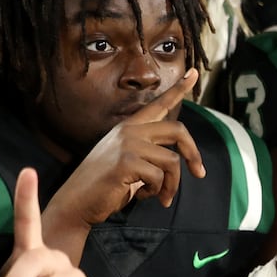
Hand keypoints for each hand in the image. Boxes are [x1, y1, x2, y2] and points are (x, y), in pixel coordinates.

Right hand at [45, 70, 204, 232]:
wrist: (76, 203)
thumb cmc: (106, 185)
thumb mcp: (129, 162)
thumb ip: (150, 152)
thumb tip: (181, 159)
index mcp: (130, 127)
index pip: (159, 104)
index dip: (179, 89)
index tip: (194, 73)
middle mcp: (129, 130)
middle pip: (178, 132)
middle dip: (194, 154)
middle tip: (199, 173)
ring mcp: (127, 144)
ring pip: (173, 162)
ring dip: (171, 185)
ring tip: (159, 195)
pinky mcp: (126, 161)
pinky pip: (160, 177)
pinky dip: (156, 192)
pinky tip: (139, 195)